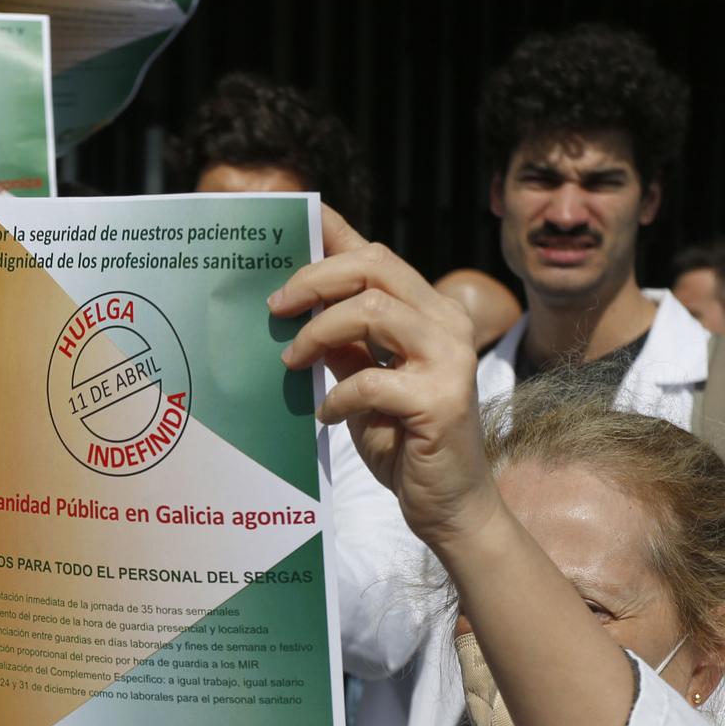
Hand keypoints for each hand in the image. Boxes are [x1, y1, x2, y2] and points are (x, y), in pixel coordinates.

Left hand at [276, 206, 498, 558]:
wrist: (447, 504)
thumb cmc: (403, 440)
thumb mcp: (362, 380)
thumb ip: (342, 341)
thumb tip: (297, 300)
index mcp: (429, 312)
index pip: (377, 255)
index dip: (334, 232)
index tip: (293, 221)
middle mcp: (447, 324)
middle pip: (374, 267)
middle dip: (314, 280)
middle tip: (275, 307)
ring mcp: (449, 360)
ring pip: (373, 310)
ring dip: (319, 332)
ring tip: (293, 361)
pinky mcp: (441, 400)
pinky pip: (372, 381)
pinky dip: (337, 397)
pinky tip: (326, 414)